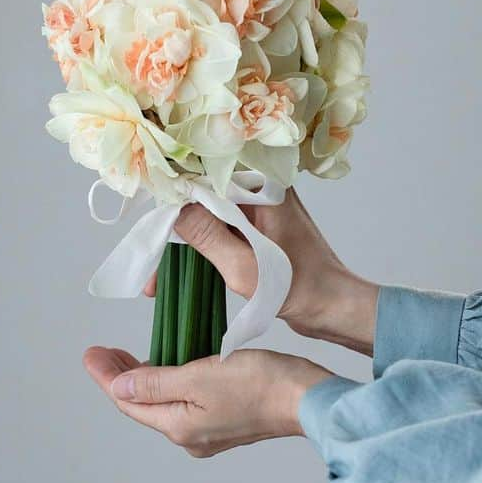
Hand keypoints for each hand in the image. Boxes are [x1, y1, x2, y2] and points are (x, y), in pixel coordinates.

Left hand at [82, 346, 333, 456]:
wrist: (306, 398)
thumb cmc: (259, 384)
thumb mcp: (199, 376)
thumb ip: (156, 382)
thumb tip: (119, 386)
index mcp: (179, 427)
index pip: (129, 401)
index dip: (106, 376)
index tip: (90, 353)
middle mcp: (190, 435)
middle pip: (143, 404)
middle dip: (120, 377)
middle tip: (102, 352)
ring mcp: (209, 430)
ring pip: (164, 402)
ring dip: (144, 377)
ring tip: (127, 355)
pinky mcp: (226, 419)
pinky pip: (184, 401)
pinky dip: (169, 381)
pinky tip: (169, 364)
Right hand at [147, 188, 378, 354]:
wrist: (333, 307)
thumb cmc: (299, 289)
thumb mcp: (244, 266)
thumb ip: (206, 235)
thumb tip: (172, 207)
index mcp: (265, 185)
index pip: (205, 175)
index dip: (173, 195)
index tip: (149, 222)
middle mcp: (263, 186)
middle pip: (203, 192)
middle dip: (172, 225)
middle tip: (148, 259)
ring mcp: (260, 204)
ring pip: (207, 211)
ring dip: (183, 240)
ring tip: (156, 278)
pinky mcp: (258, 222)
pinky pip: (220, 225)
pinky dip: (201, 245)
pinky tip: (180, 271)